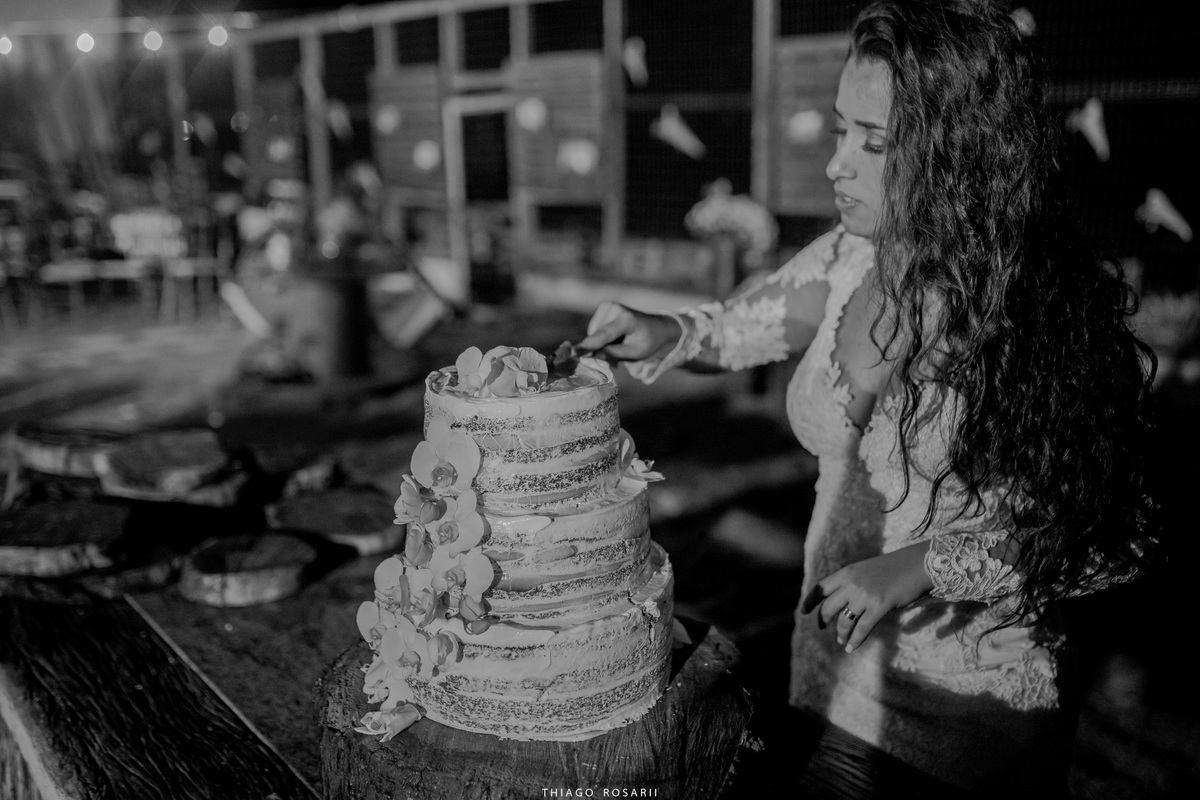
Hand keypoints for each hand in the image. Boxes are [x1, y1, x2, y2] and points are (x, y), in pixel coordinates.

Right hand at [575, 302, 681, 362]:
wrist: (656, 327)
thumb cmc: (648, 342)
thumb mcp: (635, 353)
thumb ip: (613, 353)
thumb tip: (591, 354)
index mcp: (625, 319)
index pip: (603, 335)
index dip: (588, 345)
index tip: (573, 353)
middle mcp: (613, 308)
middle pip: (596, 337)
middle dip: (601, 349)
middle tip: (617, 359)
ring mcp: (607, 306)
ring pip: (594, 334)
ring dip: (602, 344)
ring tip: (620, 344)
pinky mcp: (603, 308)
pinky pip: (595, 330)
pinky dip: (602, 338)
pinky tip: (616, 338)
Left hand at [800, 543, 932, 652]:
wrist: (917, 564)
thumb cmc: (893, 568)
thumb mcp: (865, 571)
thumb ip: (851, 583)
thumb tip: (840, 601)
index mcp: (847, 572)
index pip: (820, 588)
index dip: (810, 601)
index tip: (803, 612)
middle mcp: (852, 583)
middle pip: (828, 607)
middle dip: (823, 620)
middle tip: (823, 628)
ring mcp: (865, 595)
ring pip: (844, 620)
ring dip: (841, 634)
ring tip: (842, 641)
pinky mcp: (879, 606)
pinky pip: (862, 628)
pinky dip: (855, 640)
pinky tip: (851, 648)